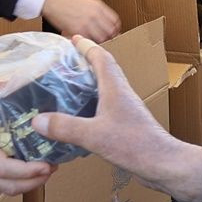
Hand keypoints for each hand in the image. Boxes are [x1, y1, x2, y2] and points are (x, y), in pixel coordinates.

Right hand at [0, 89, 53, 194]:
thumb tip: (23, 81)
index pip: (3, 168)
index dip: (28, 171)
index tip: (46, 164)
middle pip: (7, 186)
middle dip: (34, 182)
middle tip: (52, 167)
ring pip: (2, 189)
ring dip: (26, 184)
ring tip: (44, 169)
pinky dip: (14, 181)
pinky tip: (25, 168)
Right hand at [32, 36, 201, 201]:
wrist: (163, 164)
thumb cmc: (134, 144)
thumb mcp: (94, 135)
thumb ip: (66, 127)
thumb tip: (37, 120)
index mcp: (115, 88)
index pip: (101, 58)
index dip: (87, 46)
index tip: (73, 38)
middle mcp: (122, 93)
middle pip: (104, 69)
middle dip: (86, 61)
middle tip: (66, 61)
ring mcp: (126, 109)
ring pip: (106, 88)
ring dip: (90, 82)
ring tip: (69, 86)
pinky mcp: (127, 124)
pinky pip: (107, 105)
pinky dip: (93, 103)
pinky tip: (81, 116)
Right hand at [42, 0, 119, 41]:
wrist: (52, 0)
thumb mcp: (87, 1)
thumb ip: (97, 12)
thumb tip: (103, 23)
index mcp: (99, 6)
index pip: (115, 21)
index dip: (115, 29)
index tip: (113, 32)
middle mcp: (95, 15)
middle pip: (110, 31)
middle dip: (108, 37)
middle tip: (104, 40)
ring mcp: (87, 23)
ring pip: (101, 38)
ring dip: (98, 41)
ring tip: (92, 41)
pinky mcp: (78, 31)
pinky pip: (88, 41)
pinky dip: (87, 43)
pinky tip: (83, 41)